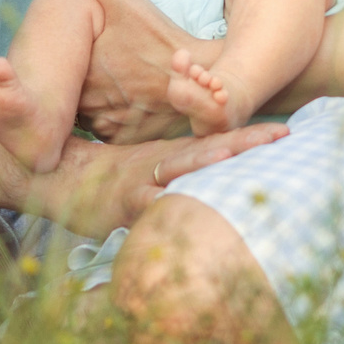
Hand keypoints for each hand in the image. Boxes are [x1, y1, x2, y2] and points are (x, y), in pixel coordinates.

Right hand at [22, 123, 284, 239]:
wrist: (58, 179)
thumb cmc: (115, 178)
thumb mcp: (153, 168)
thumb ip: (186, 168)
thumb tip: (228, 168)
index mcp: (173, 155)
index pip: (218, 141)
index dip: (250, 136)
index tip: (285, 131)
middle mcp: (162, 165)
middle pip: (209, 151)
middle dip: (244, 143)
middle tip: (278, 134)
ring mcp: (142, 184)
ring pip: (180, 173)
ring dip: (208, 167)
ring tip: (235, 159)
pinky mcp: (122, 206)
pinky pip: (148, 208)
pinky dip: (166, 209)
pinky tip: (184, 212)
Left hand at [67, 0, 220, 142]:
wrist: (198, 75)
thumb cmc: (160, 38)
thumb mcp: (127, 1)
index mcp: (79, 73)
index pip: (57, 72)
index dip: (67, 63)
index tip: (82, 55)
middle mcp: (87, 104)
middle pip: (70, 94)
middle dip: (78, 83)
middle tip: (97, 70)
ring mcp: (105, 125)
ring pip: (86, 114)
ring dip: (93, 103)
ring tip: (111, 86)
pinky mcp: (124, 139)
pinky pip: (106, 131)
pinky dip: (111, 119)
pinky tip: (124, 102)